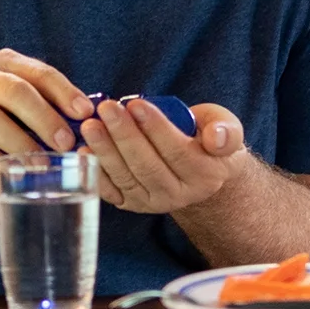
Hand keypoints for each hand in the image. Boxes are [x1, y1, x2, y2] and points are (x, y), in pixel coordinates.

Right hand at [0, 49, 93, 173]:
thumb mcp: (13, 94)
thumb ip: (46, 101)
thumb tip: (88, 123)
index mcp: (4, 64)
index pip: (39, 73)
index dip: (65, 92)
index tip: (86, 113)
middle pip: (15, 92)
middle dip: (44, 117)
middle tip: (67, 142)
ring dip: (20, 142)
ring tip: (44, 162)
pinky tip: (13, 172)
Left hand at [82, 98, 246, 213]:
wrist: (200, 170)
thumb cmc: (209, 141)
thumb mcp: (228, 129)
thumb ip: (227, 131)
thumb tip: (216, 138)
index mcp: (206, 175)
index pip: (178, 152)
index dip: (156, 129)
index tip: (137, 105)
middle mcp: (180, 194)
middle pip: (148, 166)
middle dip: (124, 136)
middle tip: (106, 109)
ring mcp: (153, 202)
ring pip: (126, 177)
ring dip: (105, 150)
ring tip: (90, 125)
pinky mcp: (132, 203)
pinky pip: (111, 190)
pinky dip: (95, 172)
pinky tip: (81, 151)